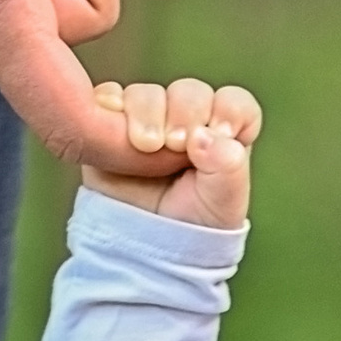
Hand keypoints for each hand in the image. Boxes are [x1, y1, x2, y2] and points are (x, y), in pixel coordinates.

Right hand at [81, 77, 262, 226]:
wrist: (143, 248)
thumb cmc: (193, 226)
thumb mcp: (222, 204)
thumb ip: (228, 169)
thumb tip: (205, 136)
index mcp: (222, 134)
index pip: (233, 103)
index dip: (229, 110)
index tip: (222, 131)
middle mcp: (186, 120)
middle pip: (189, 93)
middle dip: (185, 112)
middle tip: (177, 143)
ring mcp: (147, 120)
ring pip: (146, 94)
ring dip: (147, 112)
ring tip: (147, 144)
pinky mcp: (110, 123)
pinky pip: (107, 99)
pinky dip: (110, 106)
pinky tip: (115, 131)